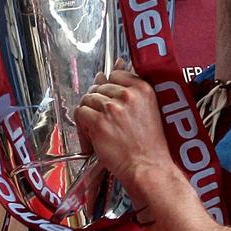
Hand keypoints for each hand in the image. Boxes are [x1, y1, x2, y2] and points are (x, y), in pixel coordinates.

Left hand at [74, 66, 169, 192]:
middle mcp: (128, 95)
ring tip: (100, 131)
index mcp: (143, 88)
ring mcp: (112, 108)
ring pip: (87, 100)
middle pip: (98, 88)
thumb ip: (131, 86)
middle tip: (106, 122)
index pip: (115, 74)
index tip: (112, 102)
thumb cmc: (150, 144)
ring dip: (89, 115)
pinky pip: (80, 114)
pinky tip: (93, 137)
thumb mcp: (149, 108)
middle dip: (98, 104)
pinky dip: (82, 126)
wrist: (148, 167)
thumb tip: (116, 64)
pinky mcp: (99, 123)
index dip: (109, 89)